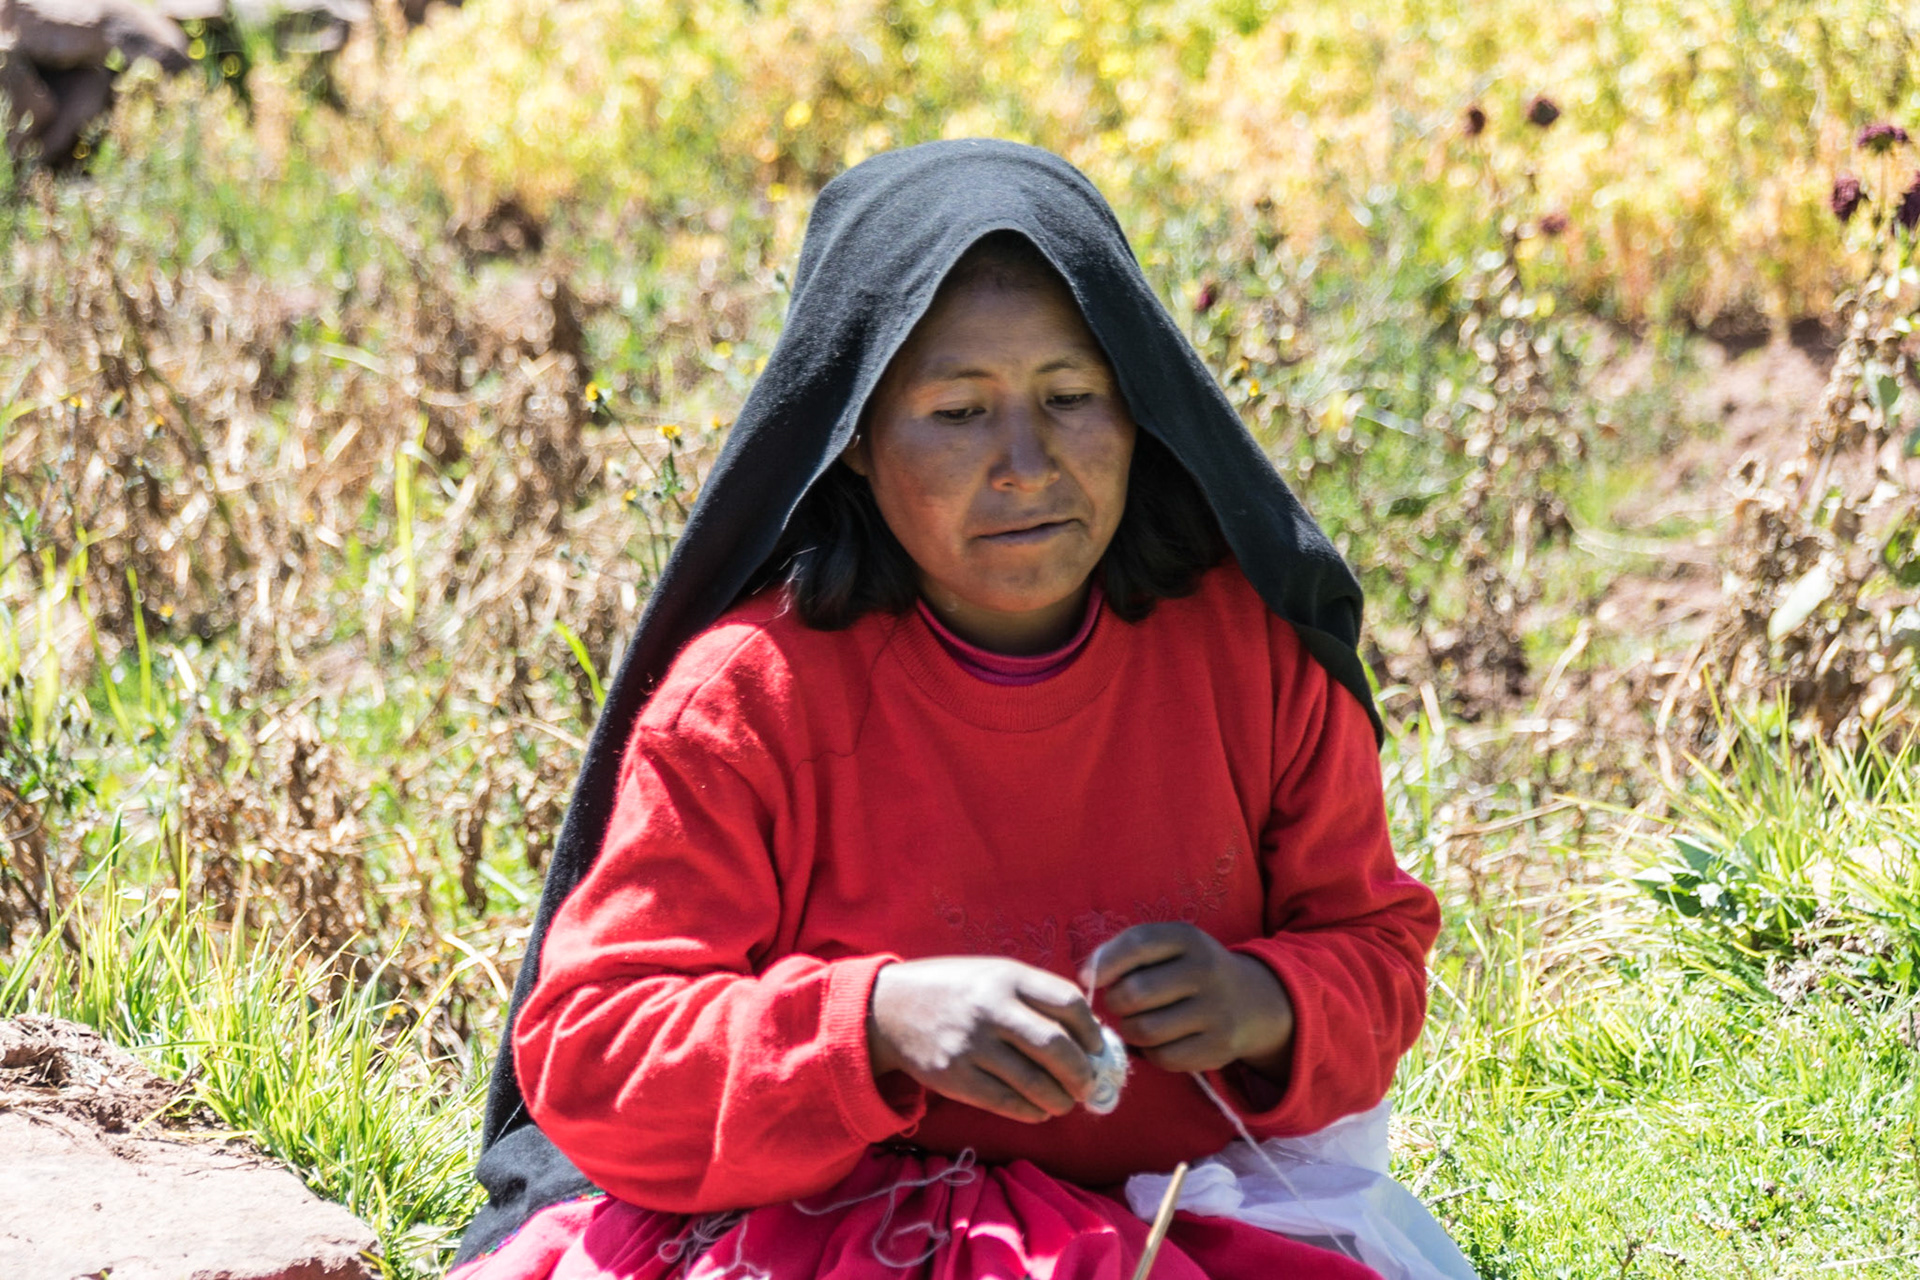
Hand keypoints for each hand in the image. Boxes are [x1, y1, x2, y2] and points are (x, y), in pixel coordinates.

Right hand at [867, 956, 1104, 1123]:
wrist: (890, 1008)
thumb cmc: (956, 990)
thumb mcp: (994, 974)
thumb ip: (1037, 996)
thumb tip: (1088, 1037)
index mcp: (1007, 976)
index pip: (1069, 1003)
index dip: (1092, 1032)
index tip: (1097, 1049)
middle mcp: (991, 1008)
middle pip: (1057, 1047)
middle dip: (1083, 1073)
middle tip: (1089, 1085)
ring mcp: (971, 1044)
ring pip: (1035, 1082)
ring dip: (1061, 1099)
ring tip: (1066, 1101)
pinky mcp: (955, 1076)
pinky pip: (1007, 1102)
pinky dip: (1032, 1111)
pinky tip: (1039, 1109)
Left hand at [1081, 922, 1293, 1077]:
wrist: (1253, 1002)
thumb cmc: (1191, 971)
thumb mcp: (1170, 947)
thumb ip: (1128, 951)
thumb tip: (1086, 976)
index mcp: (1189, 938)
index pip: (1137, 944)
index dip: (1104, 963)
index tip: (1088, 978)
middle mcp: (1206, 971)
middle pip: (1135, 993)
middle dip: (1115, 1002)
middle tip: (1121, 1003)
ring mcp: (1216, 1011)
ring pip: (1145, 1030)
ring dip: (1129, 1029)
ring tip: (1137, 1021)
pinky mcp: (1218, 1047)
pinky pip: (1163, 1057)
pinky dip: (1150, 1052)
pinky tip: (1158, 1041)